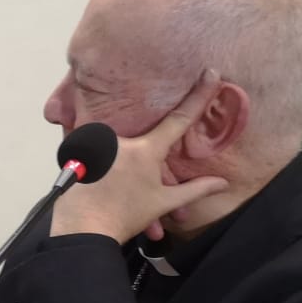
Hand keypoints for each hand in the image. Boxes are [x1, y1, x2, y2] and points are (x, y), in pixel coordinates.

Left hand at [50, 69, 229, 243]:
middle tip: (136, 180)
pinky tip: (93, 178)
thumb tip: (223, 183)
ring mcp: (97, 143)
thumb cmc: (124, 217)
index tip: (210, 73)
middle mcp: (120, 139)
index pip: (179, 119)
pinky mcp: (78, 149)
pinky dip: (96, 160)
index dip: (198, 96)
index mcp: (145, 150)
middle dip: (142, 158)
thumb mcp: (163, 203)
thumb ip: (195, 190)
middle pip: (142, 137)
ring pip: (115, 142)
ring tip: (112, 188)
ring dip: (117, 163)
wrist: (82, 230)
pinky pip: (92, 145)